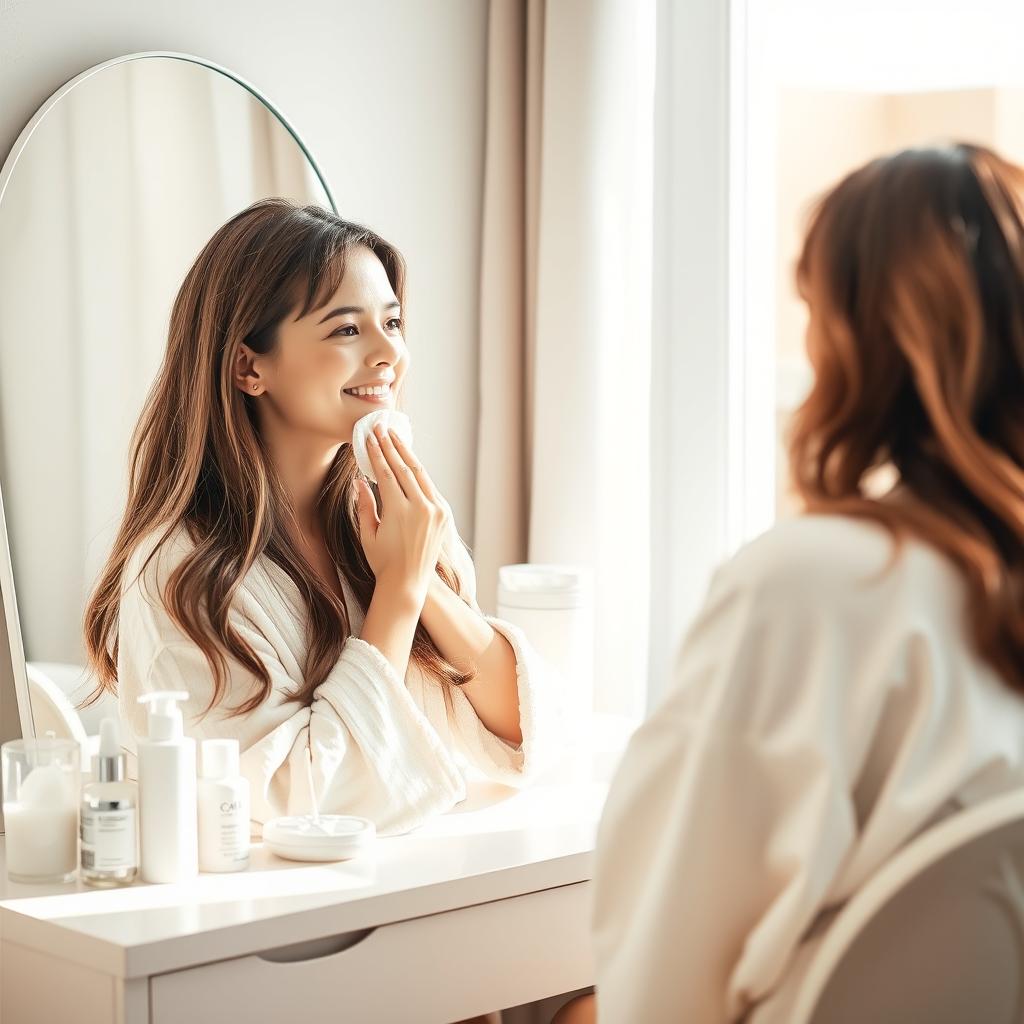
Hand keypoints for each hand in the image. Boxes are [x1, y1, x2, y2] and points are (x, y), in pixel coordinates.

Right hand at [355, 424, 450, 601]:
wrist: (408, 583)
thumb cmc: (383, 562)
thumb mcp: (368, 534)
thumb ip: (364, 506)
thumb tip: (359, 481)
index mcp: (400, 512)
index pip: (387, 474)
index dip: (377, 454)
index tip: (370, 437)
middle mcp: (422, 508)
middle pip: (405, 468)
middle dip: (391, 446)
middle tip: (381, 428)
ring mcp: (436, 511)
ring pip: (421, 474)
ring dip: (407, 454)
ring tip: (395, 437)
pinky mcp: (444, 515)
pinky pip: (430, 487)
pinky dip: (419, 472)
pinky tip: (411, 461)